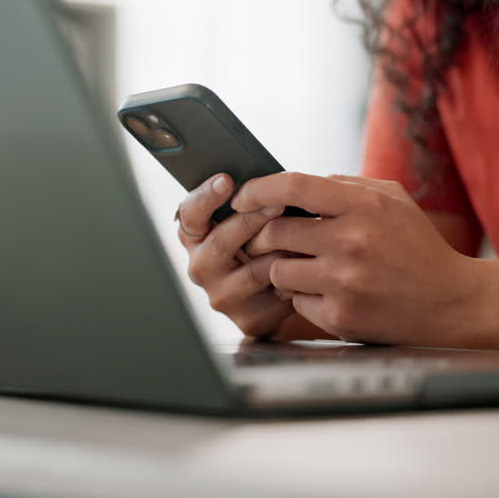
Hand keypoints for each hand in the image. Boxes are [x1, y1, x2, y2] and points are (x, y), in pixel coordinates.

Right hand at [177, 173, 294, 337]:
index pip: (190, 213)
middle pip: (221, 241)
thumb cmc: (265, 243)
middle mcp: (201, 266)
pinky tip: (309, 267)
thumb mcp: (250, 220)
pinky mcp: (247, 318)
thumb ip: (248, 204)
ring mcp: (222, 295)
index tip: (227, 179)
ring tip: (305, 236)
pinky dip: (294, 278)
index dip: (206, 196)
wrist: (280, 293)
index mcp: (196, 236)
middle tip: (279, 203)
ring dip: (281, 251)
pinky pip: (275, 294)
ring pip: (253, 270)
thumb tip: (267, 181)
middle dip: (252, 220)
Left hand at [235, 173, 487, 345]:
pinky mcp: (340, 316)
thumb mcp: (392, 199)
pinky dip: (303, 296)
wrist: (452, 303)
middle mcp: (351, 241)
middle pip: (274, 231)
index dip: (258, 188)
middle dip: (264, 235)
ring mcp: (344, 282)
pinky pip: (296, 301)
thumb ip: (346, 185)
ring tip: (306, 266)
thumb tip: (294, 186)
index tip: (243, 195)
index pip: (293, 186)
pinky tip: (327, 292)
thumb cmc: (418, 246)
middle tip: (269, 239)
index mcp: (363, 206)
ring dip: (282, 267)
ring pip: (278, 270)